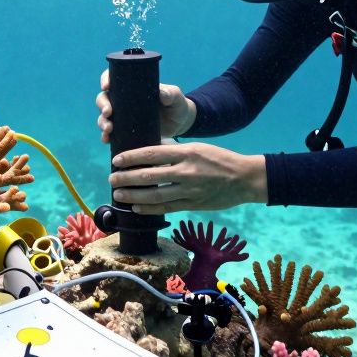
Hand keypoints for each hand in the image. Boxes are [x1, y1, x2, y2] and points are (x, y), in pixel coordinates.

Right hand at [95, 69, 195, 143]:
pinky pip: (111, 133)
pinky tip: (106, 140)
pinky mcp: (125, 131)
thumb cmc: (176, 104)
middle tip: (108, 113)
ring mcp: (123, 116)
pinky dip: (106, 136)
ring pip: (104, 116)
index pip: (114, 78)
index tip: (106, 86)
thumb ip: (170, 93)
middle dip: (102, 105)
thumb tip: (162, 93)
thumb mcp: (175, 96)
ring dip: (102, 122)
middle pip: (104, 98)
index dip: (105, 79)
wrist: (179, 124)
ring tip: (108, 130)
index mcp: (132, 86)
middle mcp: (123, 100)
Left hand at [108, 142, 265, 214]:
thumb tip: (149, 151)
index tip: (116, 160)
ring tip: (119, 195)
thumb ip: (174, 150)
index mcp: (187, 152)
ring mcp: (190, 189)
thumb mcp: (197, 147)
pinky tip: (137, 208)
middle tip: (112, 179)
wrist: (244, 178)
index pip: (152, 153)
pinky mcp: (194, 204)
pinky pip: (167, 208)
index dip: (131, 157)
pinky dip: (150, 209)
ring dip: (134, 196)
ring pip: (155, 194)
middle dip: (127, 178)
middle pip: (149, 175)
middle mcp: (187, 171)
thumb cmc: (219, 159)